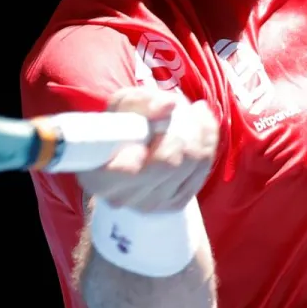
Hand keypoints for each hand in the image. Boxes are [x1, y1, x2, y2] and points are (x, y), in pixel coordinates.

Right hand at [77, 87, 218, 212]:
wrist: (130, 151)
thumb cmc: (121, 125)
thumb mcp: (123, 105)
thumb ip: (142, 102)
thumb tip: (170, 106)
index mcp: (99, 176)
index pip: (129, 169)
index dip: (150, 145)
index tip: (157, 123)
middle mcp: (123, 197)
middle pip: (169, 162)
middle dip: (182, 128)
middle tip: (181, 106)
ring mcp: (150, 204)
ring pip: (192, 163)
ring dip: (198, 131)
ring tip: (192, 114)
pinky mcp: (174, 204)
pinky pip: (203, 169)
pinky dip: (207, 142)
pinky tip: (199, 128)